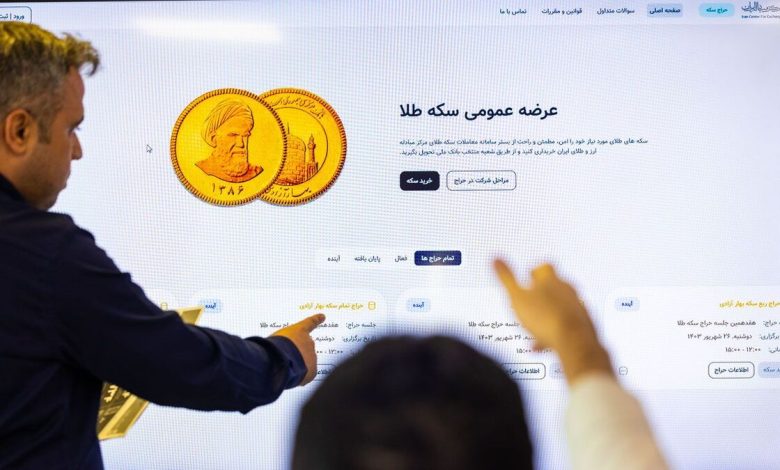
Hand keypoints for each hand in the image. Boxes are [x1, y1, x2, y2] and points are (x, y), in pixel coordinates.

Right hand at [272, 314, 325, 385]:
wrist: (281, 360)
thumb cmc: (275, 347)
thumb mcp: (275, 340)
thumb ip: (282, 343)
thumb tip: (282, 351)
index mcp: (299, 331)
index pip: (309, 323)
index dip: (316, 320)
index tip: (323, 316)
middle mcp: (309, 342)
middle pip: (305, 348)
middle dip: (297, 353)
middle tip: (285, 358)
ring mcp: (312, 356)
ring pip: (305, 363)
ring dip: (297, 366)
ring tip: (285, 368)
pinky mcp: (312, 371)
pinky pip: (306, 375)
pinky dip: (300, 377)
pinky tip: (290, 378)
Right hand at [493, 260, 611, 383]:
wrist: (574, 343)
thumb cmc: (546, 319)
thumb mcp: (517, 298)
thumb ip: (506, 278)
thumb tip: (496, 259)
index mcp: (551, 279)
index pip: (544, 267)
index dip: (534, 271)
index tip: (528, 277)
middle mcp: (568, 289)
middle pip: (554, 285)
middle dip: (542, 293)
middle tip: (530, 302)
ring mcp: (578, 305)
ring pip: (561, 305)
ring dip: (549, 312)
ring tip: (537, 326)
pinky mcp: (585, 322)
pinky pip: (568, 322)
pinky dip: (558, 328)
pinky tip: (547, 341)